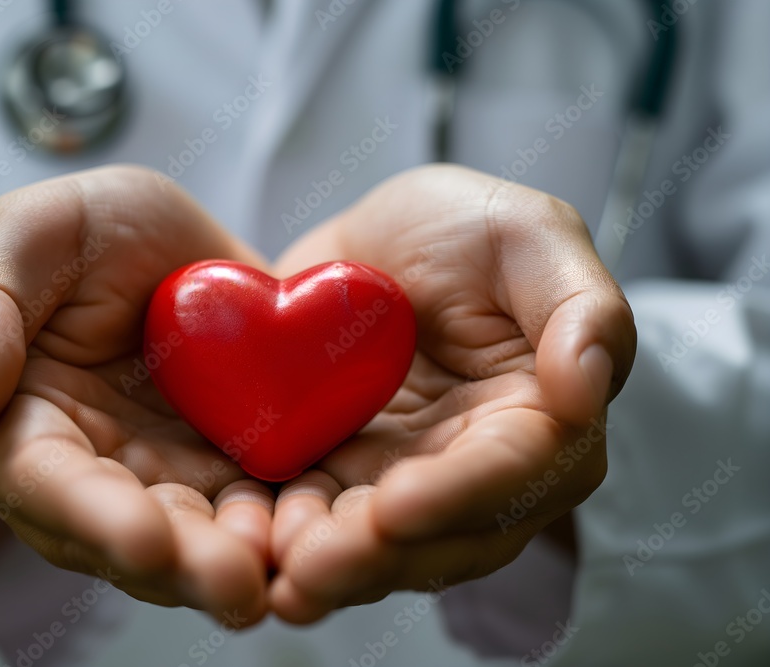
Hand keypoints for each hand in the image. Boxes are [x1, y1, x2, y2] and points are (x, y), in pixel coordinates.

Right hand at [0, 166, 272, 624]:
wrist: (180, 241)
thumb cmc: (89, 231)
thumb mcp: (31, 232)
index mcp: (22, 424)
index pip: (44, 482)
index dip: (92, 515)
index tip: (144, 541)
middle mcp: (91, 471)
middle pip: (124, 537)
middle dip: (179, 565)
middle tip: (233, 583)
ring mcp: (164, 478)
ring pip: (193, 542)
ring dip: (231, 564)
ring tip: (274, 575)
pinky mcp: (226, 472)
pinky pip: (252, 511)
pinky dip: (278, 531)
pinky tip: (309, 540)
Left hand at [267, 165, 636, 622]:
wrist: (381, 240)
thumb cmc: (471, 229)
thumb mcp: (530, 233)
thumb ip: (580, 306)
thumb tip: (587, 386)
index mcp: (542, 421)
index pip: (510, 472)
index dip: (455, 495)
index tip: (395, 508)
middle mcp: (477, 471)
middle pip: (440, 534)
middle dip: (378, 557)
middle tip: (315, 568)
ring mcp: (406, 481)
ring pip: (377, 545)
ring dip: (329, 566)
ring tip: (278, 574)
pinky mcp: (344, 475)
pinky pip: (317, 517)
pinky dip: (284, 536)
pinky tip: (247, 546)